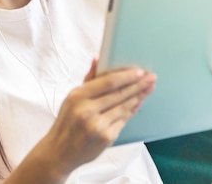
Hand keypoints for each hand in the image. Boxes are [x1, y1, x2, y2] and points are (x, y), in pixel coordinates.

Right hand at [35, 60, 155, 177]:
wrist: (60, 152)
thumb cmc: (67, 122)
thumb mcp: (71, 98)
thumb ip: (88, 79)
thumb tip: (98, 58)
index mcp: (77, 96)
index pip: (108, 82)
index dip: (126, 76)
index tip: (140, 71)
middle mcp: (87, 111)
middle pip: (119, 94)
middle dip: (138, 85)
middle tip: (152, 78)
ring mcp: (97, 126)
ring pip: (124, 107)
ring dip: (139, 97)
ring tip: (149, 88)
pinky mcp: (106, 138)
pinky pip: (123, 120)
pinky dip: (132, 111)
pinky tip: (138, 103)